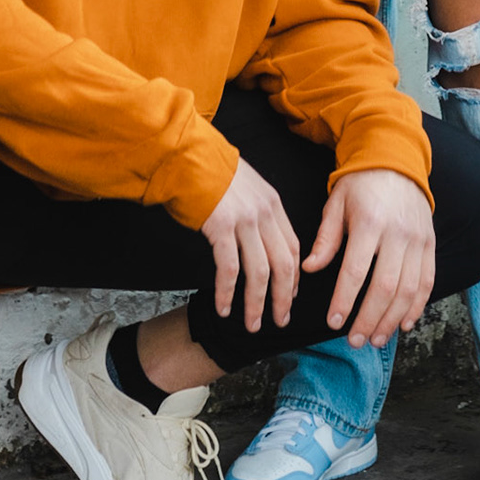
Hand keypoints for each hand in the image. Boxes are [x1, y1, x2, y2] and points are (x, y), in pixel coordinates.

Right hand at [200, 159, 299, 333]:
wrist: (185, 154)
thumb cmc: (210, 171)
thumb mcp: (246, 186)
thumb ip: (258, 210)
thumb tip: (260, 238)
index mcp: (273, 203)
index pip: (293, 247)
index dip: (294, 277)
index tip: (290, 296)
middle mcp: (264, 213)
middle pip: (283, 265)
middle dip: (283, 298)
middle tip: (280, 320)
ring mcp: (244, 220)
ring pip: (260, 273)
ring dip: (256, 304)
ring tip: (252, 324)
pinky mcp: (221, 227)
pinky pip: (229, 270)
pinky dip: (228, 293)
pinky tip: (224, 308)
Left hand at [302, 169, 435, 348]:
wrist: (396, 160)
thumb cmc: (360, 184)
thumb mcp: (336, 204)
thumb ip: (325, 239)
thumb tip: (309, 270)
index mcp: (369, 222)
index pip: (356, 270)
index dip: (345, 300)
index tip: (334, 323)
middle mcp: (397, 233)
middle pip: (385, 286)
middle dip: (369, 318)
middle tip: (354, 341)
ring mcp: (418, 240)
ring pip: (408, 290)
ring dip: (392, 319)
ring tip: (375, 339)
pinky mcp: (430, 244)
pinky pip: (427, 281)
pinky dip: (417, 306)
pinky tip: (404, 324)